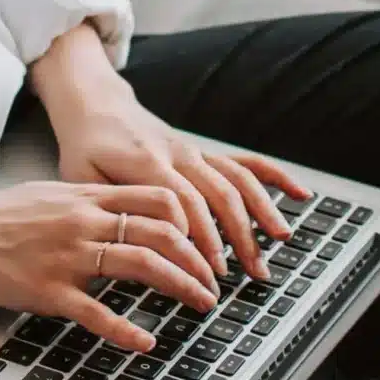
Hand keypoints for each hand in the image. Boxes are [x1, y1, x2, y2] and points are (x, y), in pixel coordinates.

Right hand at [0, 182, 221, 351]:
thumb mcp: (47, 196)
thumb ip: (88, 202)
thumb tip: (126, 212)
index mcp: (83, 197)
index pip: (157, 198)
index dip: (194, 221)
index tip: (207, 243)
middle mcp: (82, 221)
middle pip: (162, 231)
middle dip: (199, 259)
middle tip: (214, 282)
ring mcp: (67, 256)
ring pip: (142, 264)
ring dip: (182, 285)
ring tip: (201, 303)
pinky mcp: (48, 290)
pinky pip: (98, 313)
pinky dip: (127, 331)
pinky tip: (145, 342)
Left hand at [41, 71, 309, 283]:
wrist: (95, 106)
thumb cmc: (84, 149)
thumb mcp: (80, 176)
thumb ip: (106, 205)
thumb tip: (130, 238)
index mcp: (146, 162)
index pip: (182, 203)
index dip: (199, 238)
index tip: (208, 271)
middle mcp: (178, 154)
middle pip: (218, 194)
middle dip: (238, 235)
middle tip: (250, 273)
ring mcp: (195, 152)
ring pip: (236, 180)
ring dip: (261, 212)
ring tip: (278, 244)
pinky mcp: (204, 153)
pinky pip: (244, 162)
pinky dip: (274, 176)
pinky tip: (299, 194)